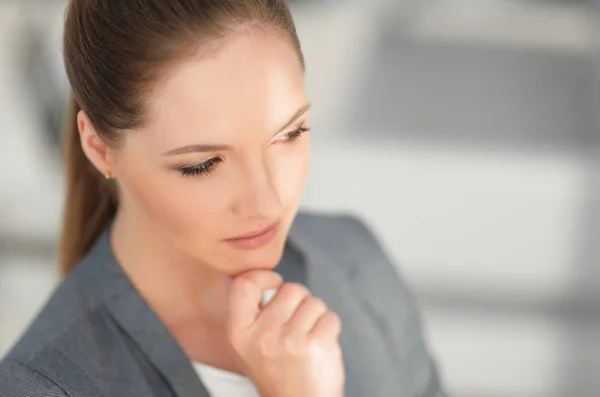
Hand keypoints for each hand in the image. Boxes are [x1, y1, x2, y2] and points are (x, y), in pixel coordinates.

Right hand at [227, 270, 344, 396]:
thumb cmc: (276, 372)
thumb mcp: (247, 345)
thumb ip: (249, 312)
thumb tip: (258, 274)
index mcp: (238, 333)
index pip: (244, 284)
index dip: (264, 277)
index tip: (274, 283)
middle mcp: (261, 336)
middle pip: (290, 289)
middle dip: (299, 301)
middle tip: (295, 325)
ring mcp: (289, 341)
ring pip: (314, 302)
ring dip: (316, 316)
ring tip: (307, 339)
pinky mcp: (315, 346)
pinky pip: (330, 317)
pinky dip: (329, 328)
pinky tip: (319, 346)